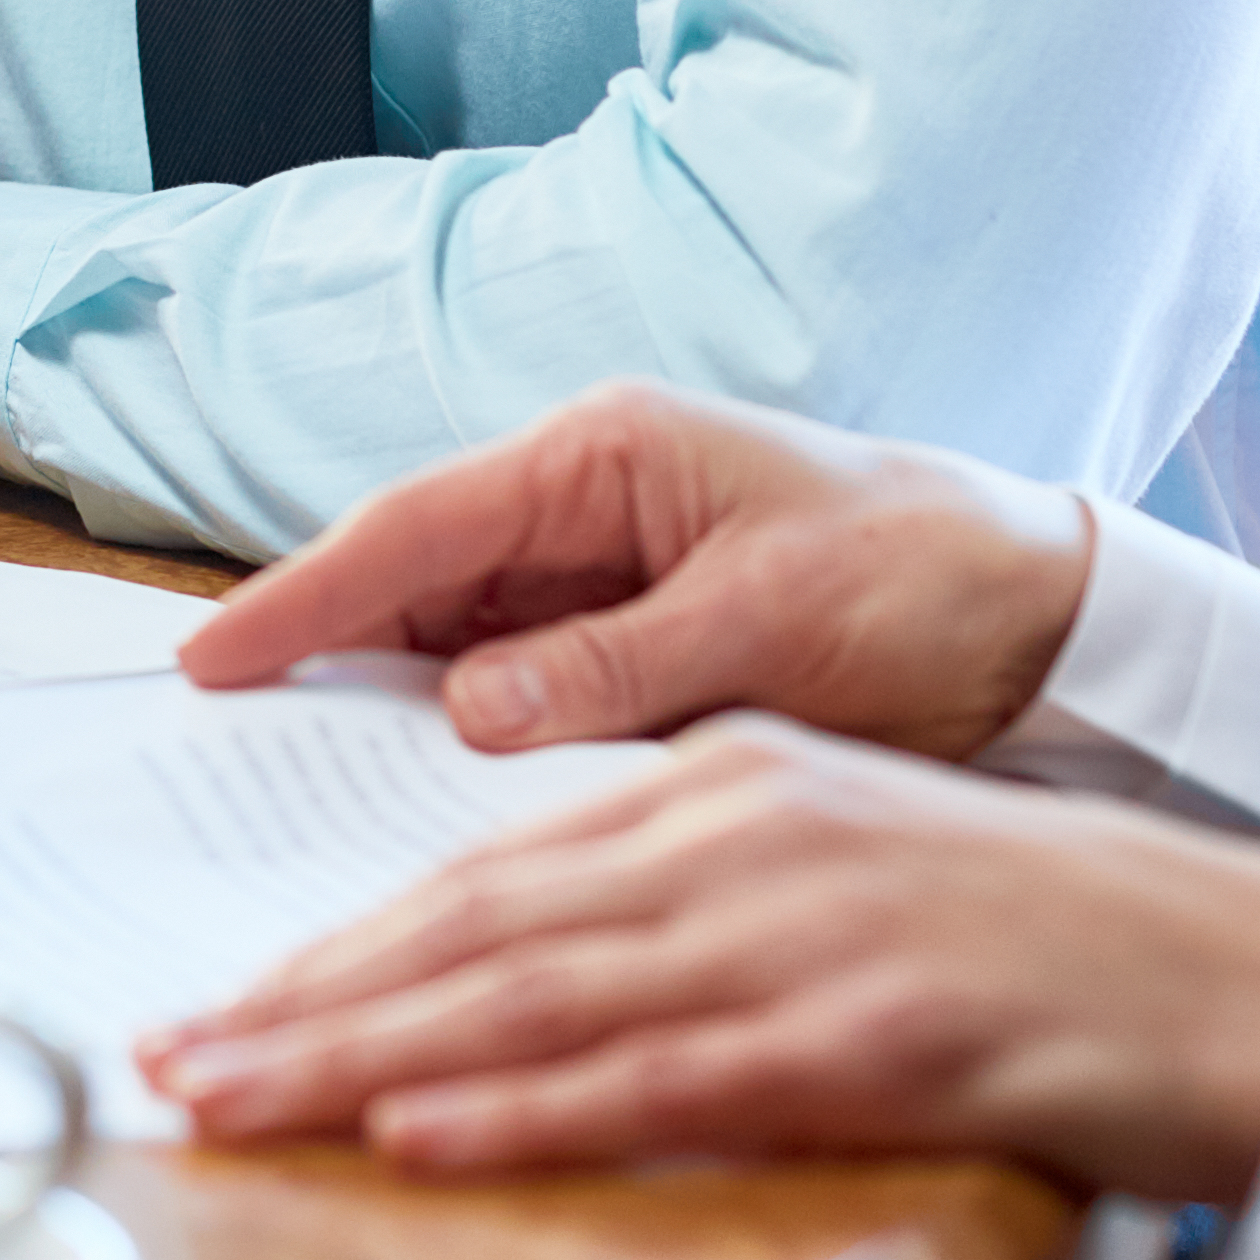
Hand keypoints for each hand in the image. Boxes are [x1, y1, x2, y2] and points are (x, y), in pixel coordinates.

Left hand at [137, 720, 1259, 1200]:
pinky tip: (424, 1135)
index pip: (486, 869)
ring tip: (238, 1099)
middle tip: (170, 1062)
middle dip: (306, 1000)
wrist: (1249, 971)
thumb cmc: (1043, 942)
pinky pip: (663, 1077)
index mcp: (728, 785)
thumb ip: (690, 895)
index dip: (341, 943)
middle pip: (477, 926)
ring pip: (537, 996)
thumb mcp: (838, 869)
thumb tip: (534, 969)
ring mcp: (807, 933)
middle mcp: (744, 835)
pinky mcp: (873, 1037)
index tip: (225, 1006)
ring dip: (365, 1055)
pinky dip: (530, 1107)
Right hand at [175, 379, 1089, 760]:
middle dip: (318, 657)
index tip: (212, 660)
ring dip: (381, 711)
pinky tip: (417, 804)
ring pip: (447, 645)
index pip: (419, 526)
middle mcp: (585, 504)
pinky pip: (512, 694)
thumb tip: (467, 711)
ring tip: (289, 789)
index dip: (307, 595)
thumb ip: (616, 665)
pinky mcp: (626, 646)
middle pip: (410, 583)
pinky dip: (462, 746)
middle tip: (220, 745)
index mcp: (609, 455)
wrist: (1047, 615)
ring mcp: (599, 576)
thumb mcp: (775, 623)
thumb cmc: (925, 579)